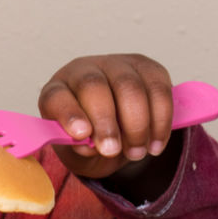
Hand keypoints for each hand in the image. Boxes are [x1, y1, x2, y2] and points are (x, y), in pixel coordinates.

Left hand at [38, 54, 174, 180]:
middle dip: (106, 122)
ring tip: (136, 153)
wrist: (118, 130)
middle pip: (95, 86)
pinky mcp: (148, 69)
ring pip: (130, 87)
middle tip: (112, 150)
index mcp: (58, 90)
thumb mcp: (77, 150)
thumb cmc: (90, 139)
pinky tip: (155, 145)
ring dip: (137, 126)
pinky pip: (159, 90)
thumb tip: (90, 145)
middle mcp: (85, 70)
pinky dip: (160, 121)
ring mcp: (118, 65)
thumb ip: (79, 148)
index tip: (82, 135)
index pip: (57, 96)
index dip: (69, 113)